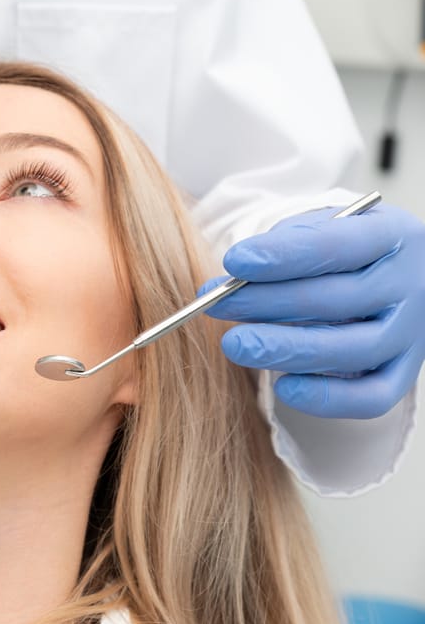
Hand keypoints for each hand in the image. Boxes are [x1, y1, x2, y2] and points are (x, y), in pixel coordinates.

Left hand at [200, 202, 424, 418]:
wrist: (387, 272)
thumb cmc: (339, 247)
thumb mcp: (320, 224)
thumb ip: (287, 242)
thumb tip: (235, 275)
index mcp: (392, 235)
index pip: (339, 244)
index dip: (284, 255)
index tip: (234, 262)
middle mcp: (411, 284)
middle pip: (339, 299)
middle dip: (268, 302)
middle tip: (217, 304)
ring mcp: (412, 331)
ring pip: (353, 350)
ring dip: (286, 350)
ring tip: (234, 344)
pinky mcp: (404, 371)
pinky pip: (373, 397)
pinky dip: (327, 399)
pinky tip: (283, 387)